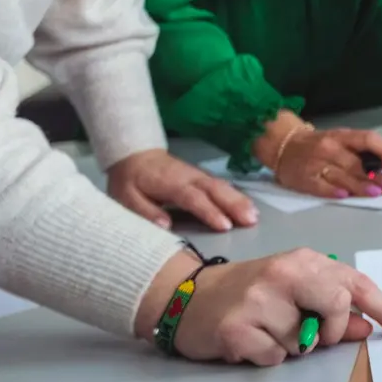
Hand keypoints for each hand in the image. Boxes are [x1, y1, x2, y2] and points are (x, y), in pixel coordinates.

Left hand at [107, 148, 256, 232]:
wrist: (136, 155)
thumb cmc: (130, 181)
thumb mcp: (126, 198)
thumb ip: (146, 211)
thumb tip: (165, 226)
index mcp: (171, 183)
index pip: (193, 197)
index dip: (210, 211)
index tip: (225, 226)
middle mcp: (190, 177)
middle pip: (215, 189)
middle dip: (234, 204)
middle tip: (251, 220)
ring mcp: (198, 175)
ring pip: (222, 186)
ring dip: (239, 200)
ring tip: (254, 216)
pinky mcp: (202, 178)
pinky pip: (222, 186)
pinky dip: (236, 195)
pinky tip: (246, 207)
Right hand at [134, 247, 381, 365]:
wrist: (190, 296)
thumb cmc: (252, 293)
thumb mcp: (295, 291)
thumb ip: (333, 307)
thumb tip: (368, 326)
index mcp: (307, 260)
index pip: (356, 282)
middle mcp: (286, 272)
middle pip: (337, 304)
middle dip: (333, 329)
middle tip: (316, 336)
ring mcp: (260, 298)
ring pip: (303, 341)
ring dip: (292, 346)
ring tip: (267, 330)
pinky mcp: (236, 326)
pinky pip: (274, 357)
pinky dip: (267, 357)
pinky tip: (249, 341)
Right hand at [272, 126, 381, 199]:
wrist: (284, 145)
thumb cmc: (320, 144)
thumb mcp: (341, 139)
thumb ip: (361, 149)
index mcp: (342, 136)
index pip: (367, 138)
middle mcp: (330, 148)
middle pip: (356, 163)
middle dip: (376, 176)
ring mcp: (316, 163)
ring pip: (341, 176)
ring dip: (359, 185)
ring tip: (376, 193)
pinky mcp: (303, 178)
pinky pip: (319, 186)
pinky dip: (332, 191)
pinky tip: (344, 195)